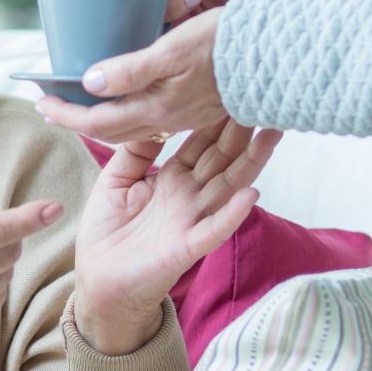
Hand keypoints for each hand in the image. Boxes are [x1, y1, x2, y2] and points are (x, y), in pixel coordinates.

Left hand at [38, 8, 226, 143]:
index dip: (65, 113)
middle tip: (51, 104)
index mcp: (157, 109)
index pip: (97, 121)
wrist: (279, 53)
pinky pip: (153, 120)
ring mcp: (185, 118)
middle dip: (77, 117)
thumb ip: (131, 70)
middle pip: (111, 129)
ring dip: (101, 116)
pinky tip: (125, 97)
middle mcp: (169, 120)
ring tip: (81, 101)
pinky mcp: (199, 109)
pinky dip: (127, 111)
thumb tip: (89, 82)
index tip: (41, 101)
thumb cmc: (227, 43)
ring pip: (132, 126)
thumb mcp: (173, 51)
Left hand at [73, 119, 282, 353]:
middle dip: (243, 130)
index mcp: (172, 179)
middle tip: (263, 98)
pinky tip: (250, 195)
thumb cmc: (107, 234)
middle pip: (223, 158)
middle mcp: (189, 196)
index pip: (201, 143)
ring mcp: (192, 220)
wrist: (99, 283)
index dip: (216, 118)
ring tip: (272, 134)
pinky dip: (232, 213)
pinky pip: (213, 228)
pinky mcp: (187, 247)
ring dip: (251, 162)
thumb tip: (150, 118)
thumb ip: (133, 151)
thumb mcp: (115, 181)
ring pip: (228, 186)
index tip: (230, 88)